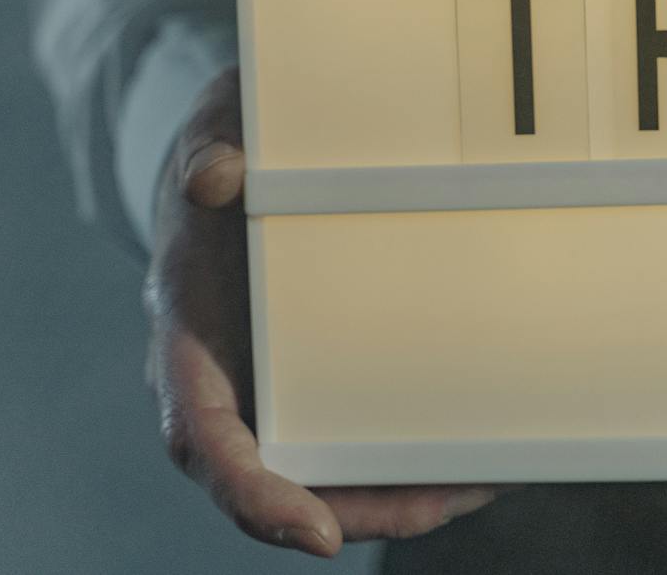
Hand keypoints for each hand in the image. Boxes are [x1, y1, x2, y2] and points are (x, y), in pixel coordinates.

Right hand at [144, 68, 506, 557]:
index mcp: (186, 338)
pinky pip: (355, 431)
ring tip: (480, 485)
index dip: (253, 495)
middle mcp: (225, 379)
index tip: (314, 532)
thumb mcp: (214, 133)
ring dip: (396, 492)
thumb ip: (209, 149)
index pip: (203, 438)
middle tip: (441, 506)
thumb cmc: (227, 152)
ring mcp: (271, 384)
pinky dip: (407, 452)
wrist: (237, 153)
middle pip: (276, 480)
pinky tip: (474, 449)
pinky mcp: (316, 373)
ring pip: (323, 469)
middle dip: (355, 508)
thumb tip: (216, 176)